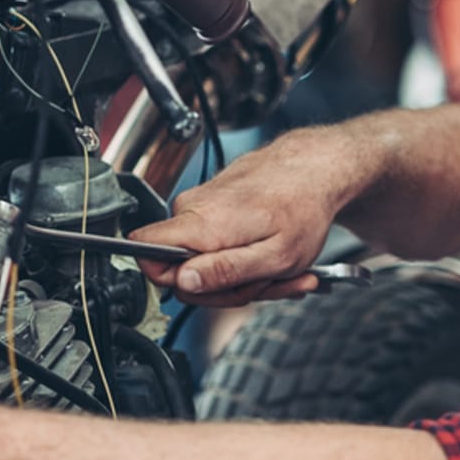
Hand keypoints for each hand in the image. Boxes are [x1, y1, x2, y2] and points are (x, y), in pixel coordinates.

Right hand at [130, 130, 354, 306]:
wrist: (314, 170)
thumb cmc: (303, 209)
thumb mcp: (273, 257)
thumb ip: (224, 272)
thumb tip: (183, 282)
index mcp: (202, 224)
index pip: (144, 253)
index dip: (175, 283)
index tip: (213, 287)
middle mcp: (193, 210)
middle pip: (183, 271)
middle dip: (226, 288)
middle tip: (266, 281)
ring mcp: (200, 206)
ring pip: (205, 263)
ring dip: (245, 276)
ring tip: (279, 268)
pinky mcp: (211, 207)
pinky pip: (216, 246)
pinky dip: (246, 257)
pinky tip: (270, 254)